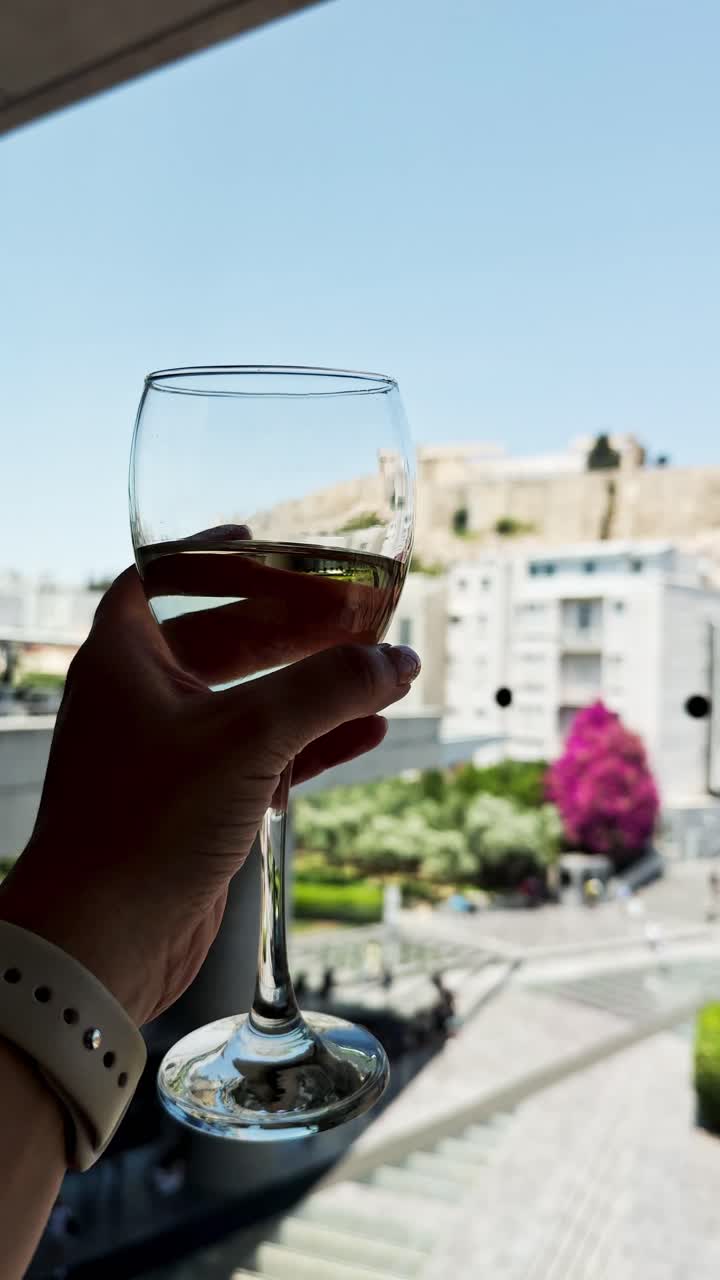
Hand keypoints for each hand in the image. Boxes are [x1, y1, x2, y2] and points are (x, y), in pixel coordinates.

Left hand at [0, 568, 419, 1024]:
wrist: (102, 944)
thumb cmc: (144, 826)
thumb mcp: (245, 739)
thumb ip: (326, 690)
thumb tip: (397, 658)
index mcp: (124, 659)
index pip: (160, 579)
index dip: (207, 554)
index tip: (260, 537)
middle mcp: (141, 699)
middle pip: (221, 637)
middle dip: (285, 624)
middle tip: (348, 610)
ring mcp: (168, 755)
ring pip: (249, 700)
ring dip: (310, 685)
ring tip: (374, 669)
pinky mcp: (196, 805)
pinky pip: (263, 757)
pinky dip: (312, 743)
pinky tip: (367, 732)